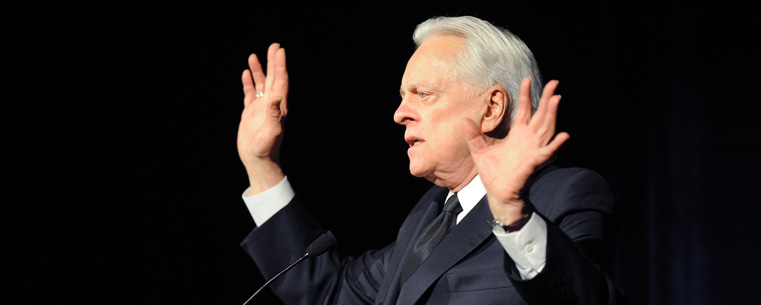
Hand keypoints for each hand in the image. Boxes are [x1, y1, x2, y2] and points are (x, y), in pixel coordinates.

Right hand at [237, 43, 288, 193]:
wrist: (257, 160)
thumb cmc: (266, 148)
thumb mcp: (272, 131)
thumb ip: (275, 114)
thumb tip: (277, 96)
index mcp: (279, 106)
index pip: (280, 81)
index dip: (280, 66)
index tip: (280, 51)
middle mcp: (271, 104)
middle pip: (272, 78)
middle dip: (273, 62)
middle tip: (273, 46)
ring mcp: (261, 108)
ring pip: (260, 84)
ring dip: (259, 70)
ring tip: (254, 56)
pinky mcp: (250, 113)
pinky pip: (250, 94)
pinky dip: (249, 83)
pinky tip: (246, 74)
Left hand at [462, 78, 568, 223]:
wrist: (497, 193)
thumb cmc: (493, 173)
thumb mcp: (479, 151)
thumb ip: (473, 136)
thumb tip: (464, 120)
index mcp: (517, 134)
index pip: (524, 110)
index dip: (526, 95)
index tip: (526, 80)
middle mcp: (528, 139)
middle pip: (541, 115)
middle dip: (547, 99)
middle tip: (555, 83)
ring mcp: (533, 150)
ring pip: (546, 129)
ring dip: (552, 115)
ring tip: (557, 99)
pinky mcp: (533, 162)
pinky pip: (547, 152)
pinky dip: (555, 145)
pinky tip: (564, 136)